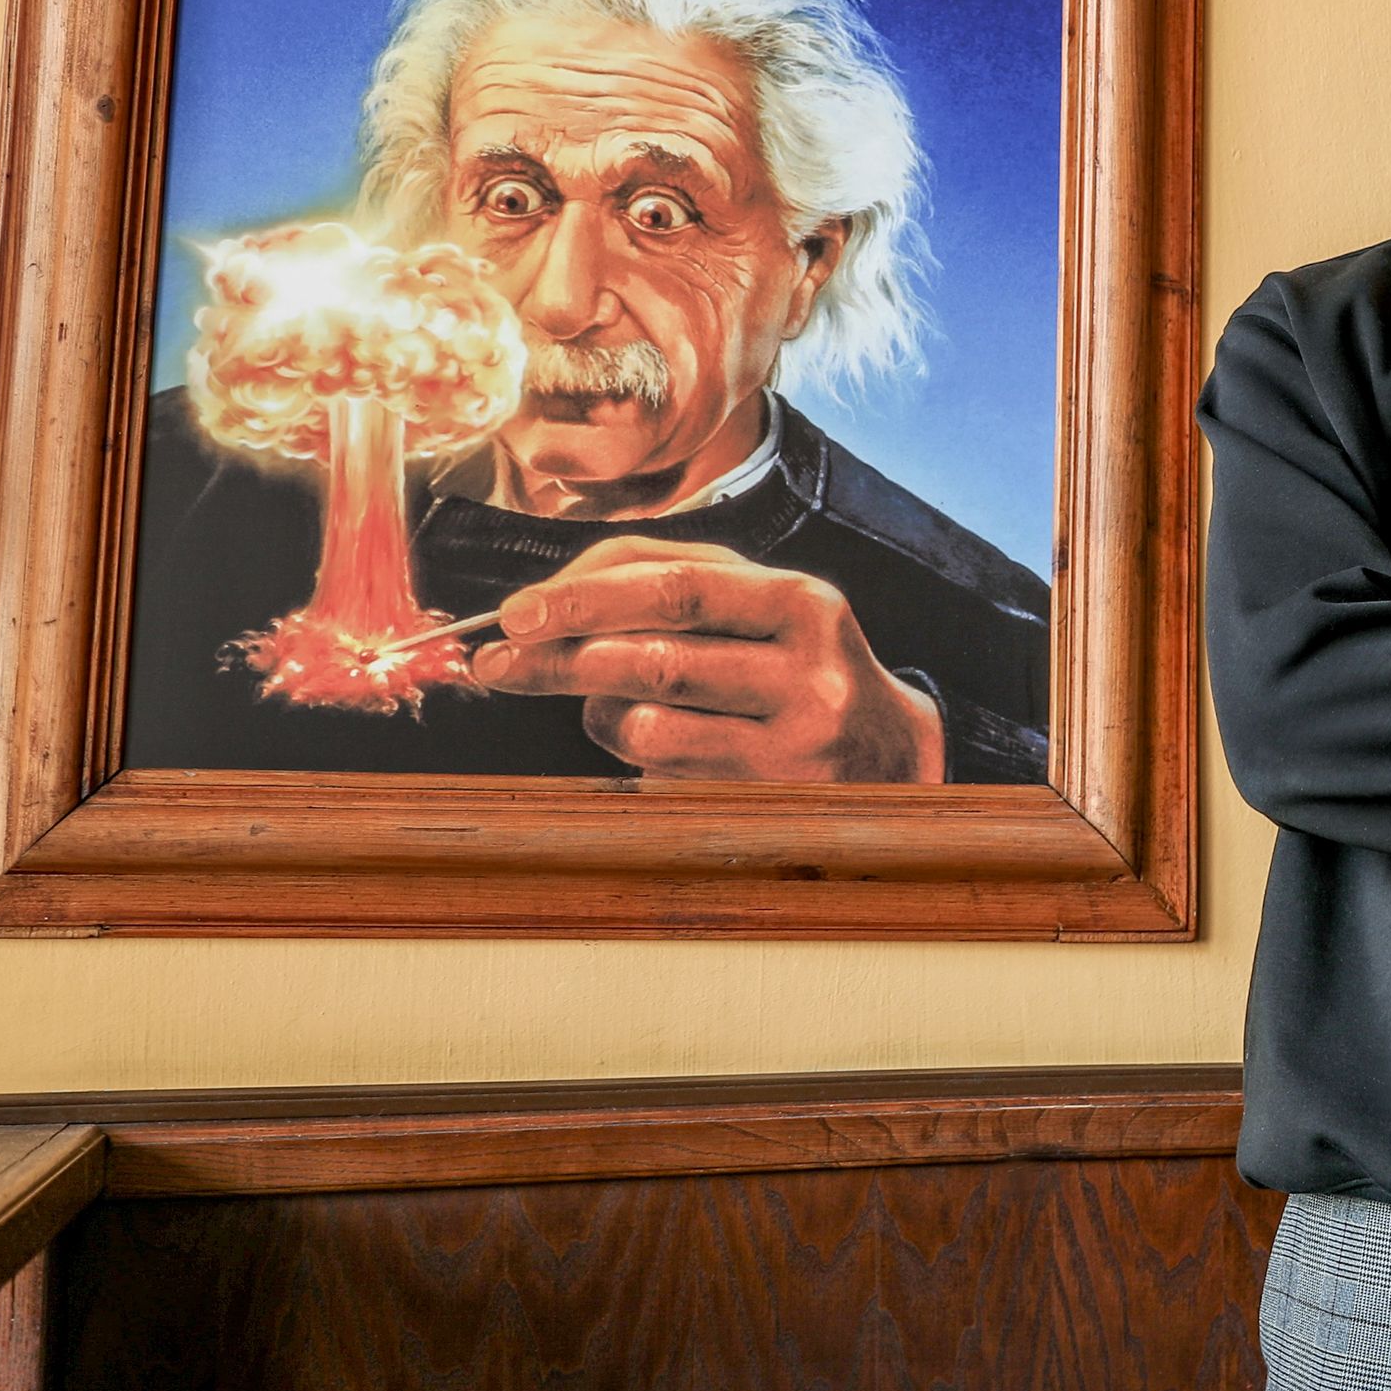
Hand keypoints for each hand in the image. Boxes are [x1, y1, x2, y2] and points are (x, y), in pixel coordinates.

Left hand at [467, 535, 944, 781]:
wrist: (893, 758)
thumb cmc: (801, 670)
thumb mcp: (763, 611)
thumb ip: (673, 586)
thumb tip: (554, 601)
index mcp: (800, 602)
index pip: (676, 586)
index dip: (584, 596)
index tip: (515, 613)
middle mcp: (807, 671)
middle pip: (654, 656)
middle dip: (559, 657)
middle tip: (496, 663)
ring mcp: (794, 745)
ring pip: (647, 725)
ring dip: (599, 715)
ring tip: (607, 708)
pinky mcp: (770, 804)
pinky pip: (662, 776)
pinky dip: (638, 759)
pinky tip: (665, 748)